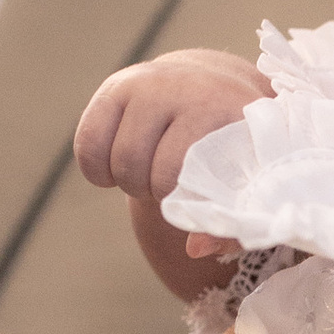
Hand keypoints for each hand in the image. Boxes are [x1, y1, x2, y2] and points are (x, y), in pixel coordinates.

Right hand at [74, 47, 272, 299]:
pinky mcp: (116, 87)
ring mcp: (150, 84)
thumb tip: (194, 248)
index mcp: (232, 115)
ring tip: (152, 169)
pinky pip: (88, 147)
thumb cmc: (231, 148)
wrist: (209, 88)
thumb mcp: (244, 181)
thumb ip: (230, 225)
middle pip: (152, 176)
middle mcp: (191, 91)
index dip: (186, 202)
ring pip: (120, 163)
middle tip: (173, 182)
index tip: (197, 196)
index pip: (190, 181)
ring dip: (131, 182)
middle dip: (157, 192)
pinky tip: (120, 163)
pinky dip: (97, 170)